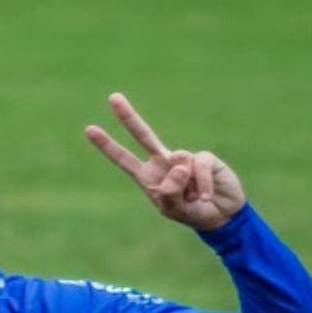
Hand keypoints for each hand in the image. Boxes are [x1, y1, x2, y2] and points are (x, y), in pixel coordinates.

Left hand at [84, 93, 245, 230]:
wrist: (222, 215)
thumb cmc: (192, 212)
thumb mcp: (173, 209)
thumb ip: (169, 192)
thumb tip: (177, 161)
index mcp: (148, 176)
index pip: (124, 158)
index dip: (107, 145)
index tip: (89, 129)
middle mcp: (163, 162)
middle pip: (143, 135)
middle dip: (127, 116)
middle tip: (112, 97)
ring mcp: (183, 158)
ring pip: (177, 161)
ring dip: (187, 186)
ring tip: (194, 198)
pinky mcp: (203, 158)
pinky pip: (198, 166)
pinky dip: (202, 185)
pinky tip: (205, 196)